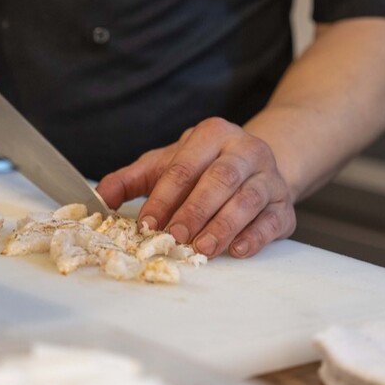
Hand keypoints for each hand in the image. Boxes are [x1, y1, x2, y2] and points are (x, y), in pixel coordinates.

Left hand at [96, 117, 295, 258]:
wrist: (254, 166)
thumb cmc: (203, 168)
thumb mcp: (166, 165)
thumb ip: (132, 180)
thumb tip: (99, 198)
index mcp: (212, 134)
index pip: (184, 166)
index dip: (164, 197)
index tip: (147, 223)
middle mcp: (245, 150)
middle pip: (220, 179)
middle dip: (195, 211)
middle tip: (175, 237)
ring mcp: (269, 176)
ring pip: (248, 199)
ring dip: (224, 226)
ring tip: (203, 248)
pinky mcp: (284, 204)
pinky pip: (272, 220)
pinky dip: (255, 236)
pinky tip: (237, 250)